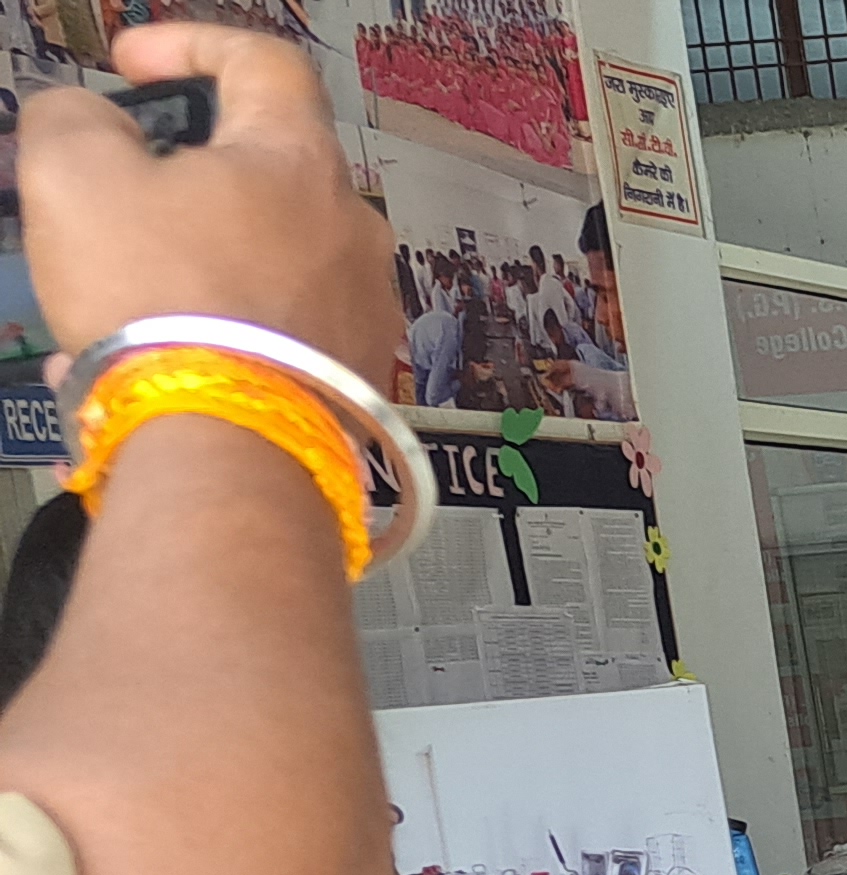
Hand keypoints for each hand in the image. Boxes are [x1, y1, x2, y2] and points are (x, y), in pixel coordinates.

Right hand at [24, 28, 398, 381]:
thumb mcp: (75, 177)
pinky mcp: (351, 378)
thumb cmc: (158, 297)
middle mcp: (352, 230)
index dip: (191, 44)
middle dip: (180, 178)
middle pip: (264, 173)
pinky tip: (139, 368)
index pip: (264, 63)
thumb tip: (85, 119)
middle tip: (113, 199)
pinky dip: (207, 336)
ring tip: (108, 302)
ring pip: (260, 263)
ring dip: (183, 268)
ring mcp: (361, 309)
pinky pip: (269, 336)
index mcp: (300, 162)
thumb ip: (72, 123)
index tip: (131, 62)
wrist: (227, 445)